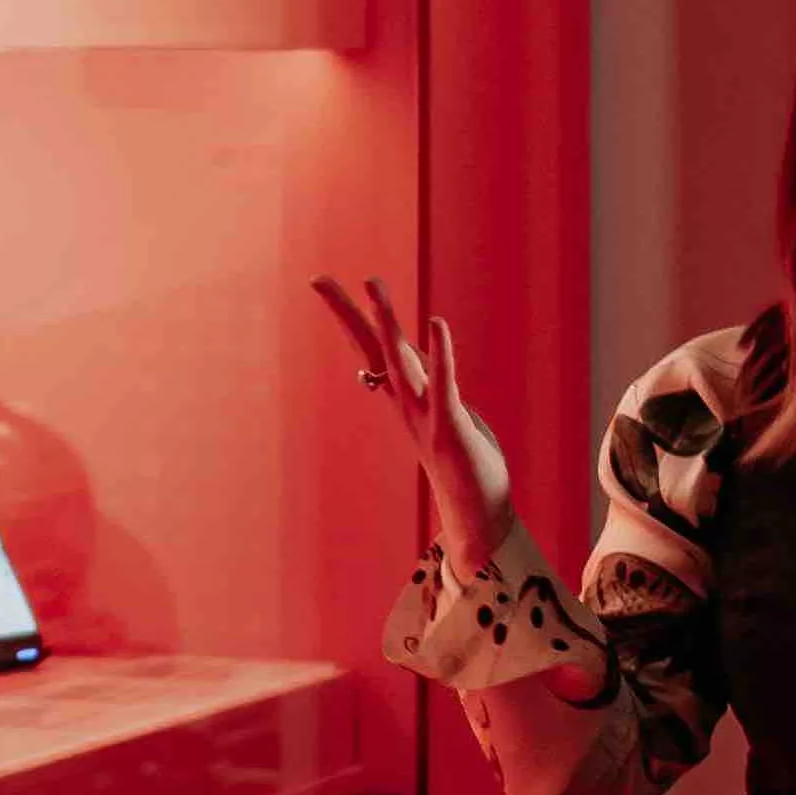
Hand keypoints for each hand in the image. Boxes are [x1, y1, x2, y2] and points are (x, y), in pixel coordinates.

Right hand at [311, 274, 519, 547]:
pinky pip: (443, 383)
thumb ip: (431, 393)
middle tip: (319, 278)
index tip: (321, 284)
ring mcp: (424, 415)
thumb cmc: (467, 466)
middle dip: (347, 312)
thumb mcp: (445, 419)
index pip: (368, 348)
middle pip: (371, 348)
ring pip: (399, 361)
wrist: (476, 515)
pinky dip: (441, 352)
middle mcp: (405, 403)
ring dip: (386, 323)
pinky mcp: (450, 427)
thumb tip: (418, 373)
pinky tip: (437, 323)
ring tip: (373, 286)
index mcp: (404, 397)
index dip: (346, 315)